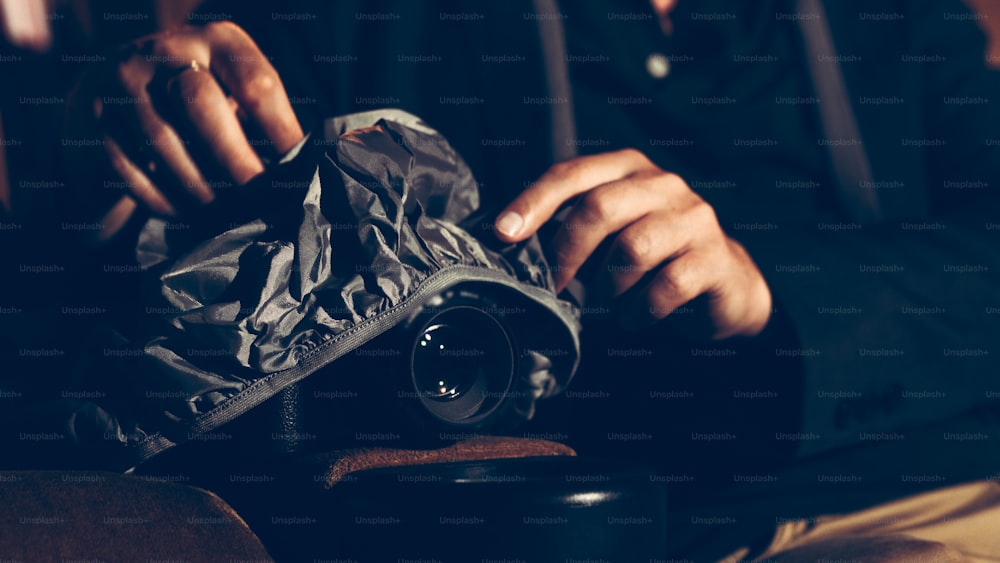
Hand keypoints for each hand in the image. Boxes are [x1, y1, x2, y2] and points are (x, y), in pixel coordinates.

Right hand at [65, 22, 302, 240]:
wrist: (109, 94)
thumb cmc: (197, 104)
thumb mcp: (232, 93)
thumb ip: (262, 118)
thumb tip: (307, 170)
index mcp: (216, 40)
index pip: (256, 83)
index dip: (282, 132)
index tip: (300, 173)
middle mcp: (165, 49)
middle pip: (203, 107)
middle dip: (236, 163)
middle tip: (261, 204)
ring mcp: (121, 80)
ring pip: (166, 145)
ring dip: (202, 191)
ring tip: (228, 218)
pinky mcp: (92, 117)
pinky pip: (132, 168)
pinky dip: (164, 200)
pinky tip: (187, 215)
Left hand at [493, 149, 771, 338]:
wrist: (725, 286)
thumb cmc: (653, 259)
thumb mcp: (609, 236)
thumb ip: (570, 229)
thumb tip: (510, 244)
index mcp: (628, 170)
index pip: (572, 173)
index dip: (534, 202)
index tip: (504, 233)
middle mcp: (663, 185)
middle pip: (600, 207)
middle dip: (567, 253)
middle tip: (555, 286)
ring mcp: (694, 218)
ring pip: (632, 249)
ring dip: (609, 287)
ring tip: (608, 304)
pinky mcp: (714, 258)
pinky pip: (666, 286)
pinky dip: (641, 310)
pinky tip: (637, 317)